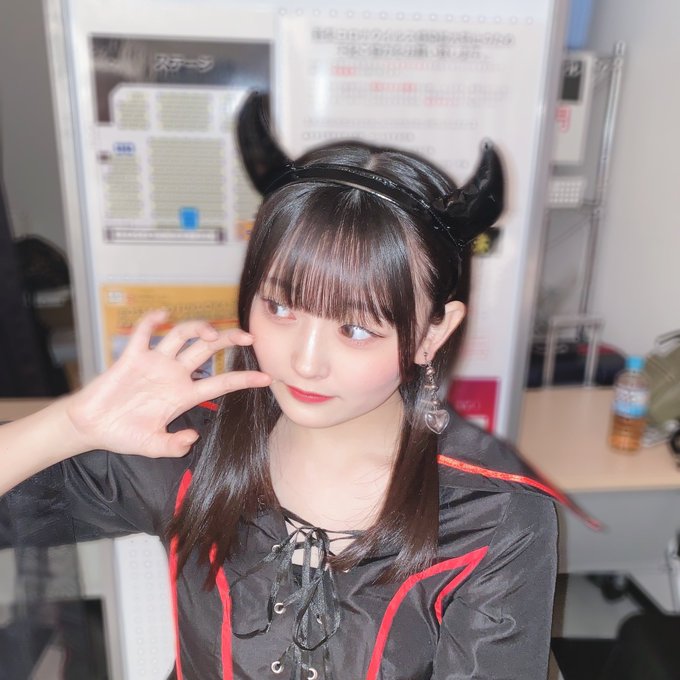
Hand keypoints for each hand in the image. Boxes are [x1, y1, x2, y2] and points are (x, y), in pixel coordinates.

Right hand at [65, 310, 270, 457]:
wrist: (90, 427)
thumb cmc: (122, 434)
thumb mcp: (152, 446)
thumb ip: (173, 446)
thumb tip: (192, 438)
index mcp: (183, 395)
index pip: (220, 383)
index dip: (243, 379)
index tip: (266, 378)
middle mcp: (173, 375)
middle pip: (207, 351)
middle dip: (228, 341)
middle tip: (248, 337)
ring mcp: (154, 363)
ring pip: (182, 337)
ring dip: (197, 329)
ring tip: (210, 332)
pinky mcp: (132, 356)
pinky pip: (144, 332)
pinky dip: (152, 320)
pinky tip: (162, 314)